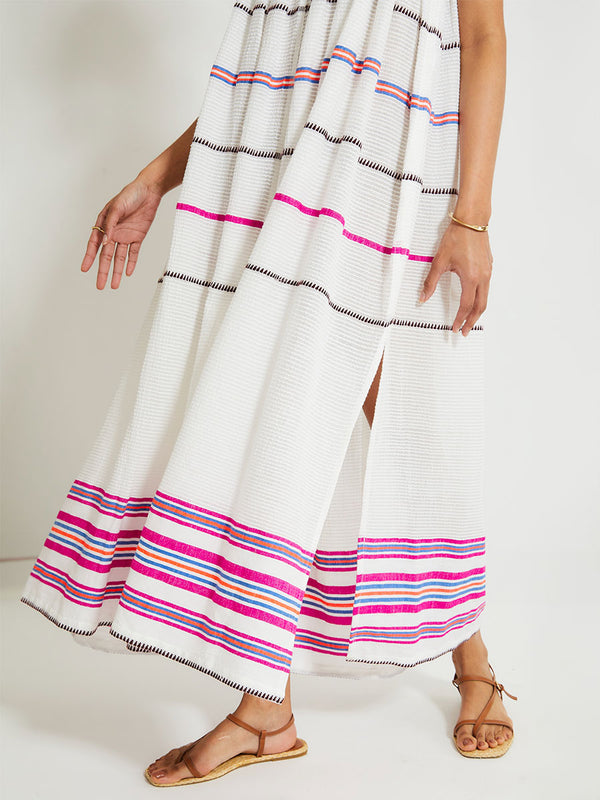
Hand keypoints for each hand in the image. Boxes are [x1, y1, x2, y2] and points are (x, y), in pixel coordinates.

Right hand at [81, 177, 162, 289]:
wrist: (149, 190)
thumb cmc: (130, 194)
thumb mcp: (117, 207)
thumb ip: (110, 225)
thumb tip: (106, 243)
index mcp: (104, 223)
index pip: (95, 244)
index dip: (90, 257)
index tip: (85, 269)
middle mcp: (113, 232)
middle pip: (106, 256)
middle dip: (102, 271)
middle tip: (100, 286)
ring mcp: (125, 235)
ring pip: (119, 258)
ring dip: (117, 271)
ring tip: (114, 286)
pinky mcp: (138, 237)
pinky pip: (133, 253)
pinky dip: (131, 263)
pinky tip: (128, 274)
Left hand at [418, 219, 492, 335]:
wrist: (471, 221)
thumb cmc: (457, 237)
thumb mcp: (439, 261)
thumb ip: (430, 282)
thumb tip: (422, 298)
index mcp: (471, 277)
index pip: (465, 305)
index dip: (460, 319)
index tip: (455, 328)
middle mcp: (482, 277)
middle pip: (480, 307)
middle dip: (472, 321)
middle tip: (465, 331)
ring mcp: (488, 272)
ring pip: (485, 298)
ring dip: (477, 311)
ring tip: (470, 320)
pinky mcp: (489, 267)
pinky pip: (487, 288)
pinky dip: (481, 299)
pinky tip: (474, 301)